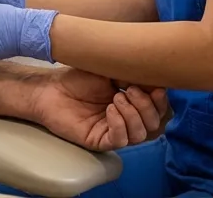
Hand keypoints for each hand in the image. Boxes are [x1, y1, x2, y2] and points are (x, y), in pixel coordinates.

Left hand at [31, 68, 170, 150]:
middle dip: (147, 106)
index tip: (156, 88)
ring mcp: (114, 131)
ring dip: (133, 114)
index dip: (161, 102)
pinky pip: (121, 140)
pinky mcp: (100, 141)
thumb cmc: (78, 78)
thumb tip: (157, 80)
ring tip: (116, 98)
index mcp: (133, 103)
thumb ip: (133, 75)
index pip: (160, 110)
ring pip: (141, 134)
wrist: (51, 88)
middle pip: (155, 125)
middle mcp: (127, 119)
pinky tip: (110, 110)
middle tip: (128, 90)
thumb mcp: (110, 71)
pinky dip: (120, 124)